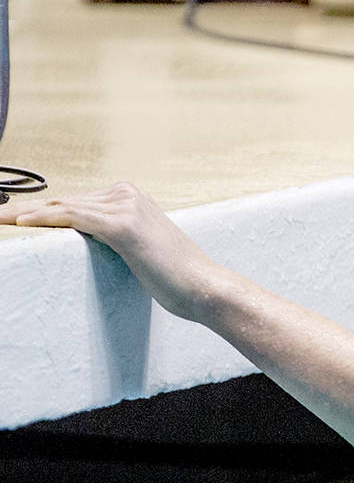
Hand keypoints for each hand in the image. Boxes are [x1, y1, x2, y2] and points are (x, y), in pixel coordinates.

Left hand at [0, 182, 219, 320]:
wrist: (205, 287)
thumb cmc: (177, 278)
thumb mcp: (141, 251)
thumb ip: (116, 238)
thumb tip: (87, 243)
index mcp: (131, 198)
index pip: (74, 203)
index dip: (39, 211)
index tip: (11, 219)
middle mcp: (127, 195)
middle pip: (63, 202)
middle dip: (25, 211)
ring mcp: (126, 207)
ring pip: (62, 208)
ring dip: (24, 215)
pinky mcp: (123, 225)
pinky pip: (72, 218)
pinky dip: (43, 220)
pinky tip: (19, 224)